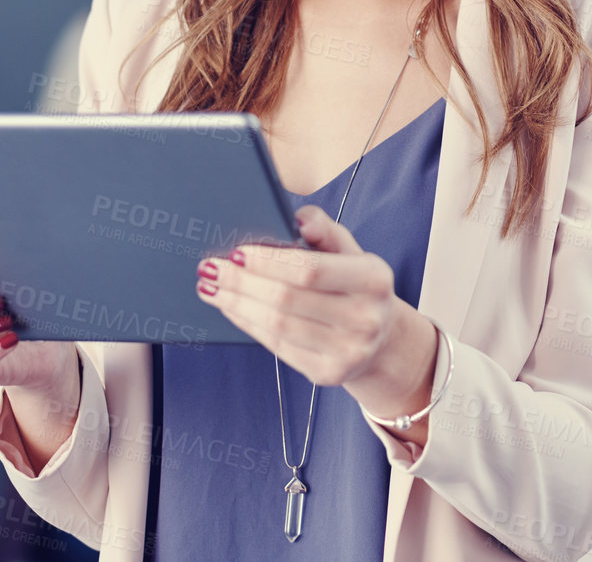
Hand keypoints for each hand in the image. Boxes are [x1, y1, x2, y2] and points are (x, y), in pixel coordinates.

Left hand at [195, 205, 437, 434]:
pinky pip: (277, 347)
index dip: (268, 262)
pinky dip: (248, 324)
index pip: (310, 269)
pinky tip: (232, 309)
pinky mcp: (328, 373)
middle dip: (241, 282)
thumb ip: (325, 229)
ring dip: (236, 304)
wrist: (382, 341)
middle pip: (286, 299)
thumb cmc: (355, 286)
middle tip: (209, 269)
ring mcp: (348, 351)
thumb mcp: (350, 252)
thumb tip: (299, 218)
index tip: (235, 251)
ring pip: (276, 326)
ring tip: (212, 289)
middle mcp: (366, 318)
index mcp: (374, 279)